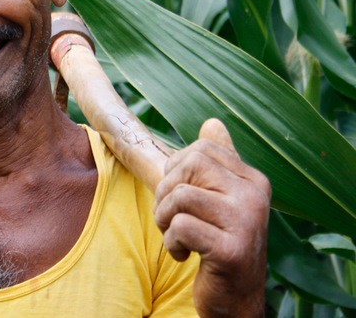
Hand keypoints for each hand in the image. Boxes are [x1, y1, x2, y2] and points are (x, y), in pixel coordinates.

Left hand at [153, 118, 270, 316]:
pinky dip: (172, 243)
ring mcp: (246, 222)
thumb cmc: (219, 243)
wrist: (236, 298)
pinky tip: (185, 255)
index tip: (180, 195)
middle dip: (166, 191)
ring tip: (176, 235)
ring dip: (164, 219)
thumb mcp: (220, 200)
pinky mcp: (232, 250)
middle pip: (188, 166)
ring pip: (180, 196)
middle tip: (171, 216)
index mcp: (254, 180)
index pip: (201, 149)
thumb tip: (213, 123)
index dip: (176, 169)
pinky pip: (181, 227)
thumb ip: (217, 163)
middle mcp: (255, 196)